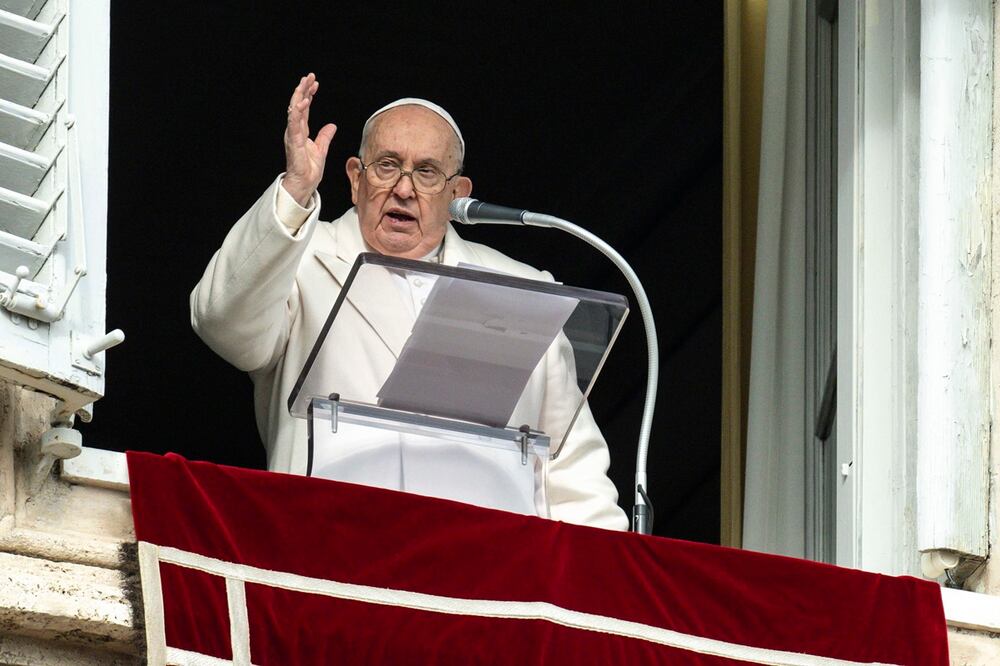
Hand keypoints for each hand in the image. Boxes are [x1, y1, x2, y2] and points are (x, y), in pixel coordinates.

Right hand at [282, 73, 336, 206]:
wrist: (305, 184)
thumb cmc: (309, 170)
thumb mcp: (321, 149)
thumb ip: (325, 136)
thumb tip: (332, 126)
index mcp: (301, 131)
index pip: (304, 108)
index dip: (309, 94)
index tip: (315, 83)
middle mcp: (295, 130)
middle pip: (298, 105)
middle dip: (303, 89)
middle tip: (309, 75)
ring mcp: (293, 135)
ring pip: (294, 110)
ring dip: (299, 95)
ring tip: (305, 82)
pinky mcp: (294, 141)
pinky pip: (295, 123)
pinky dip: (298, 112)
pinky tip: (303, 101)